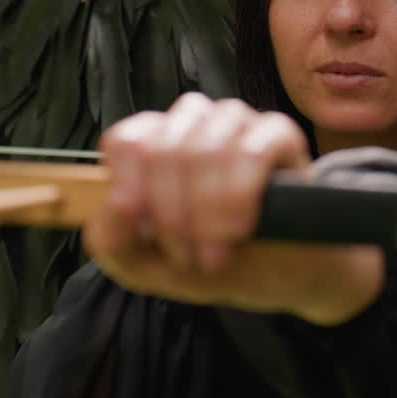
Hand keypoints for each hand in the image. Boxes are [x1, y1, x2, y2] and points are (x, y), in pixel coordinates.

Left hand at [84, 93, 383, 324]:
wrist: (284, 275)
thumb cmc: (215, 260)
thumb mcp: (149, 267)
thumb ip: (112, 242)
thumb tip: (113, 206)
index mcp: (156, 142)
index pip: (127, 141)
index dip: (130, 190)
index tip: (145, 232)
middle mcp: (195, 122)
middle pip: (162, 150)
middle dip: (172, 216)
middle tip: (188, 258)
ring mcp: (238, 123)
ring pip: (204, 149)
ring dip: (205, 214)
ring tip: (215, 255)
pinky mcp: (279, 134)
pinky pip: (249, 151)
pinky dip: (237, 198)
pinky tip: (240, 231)